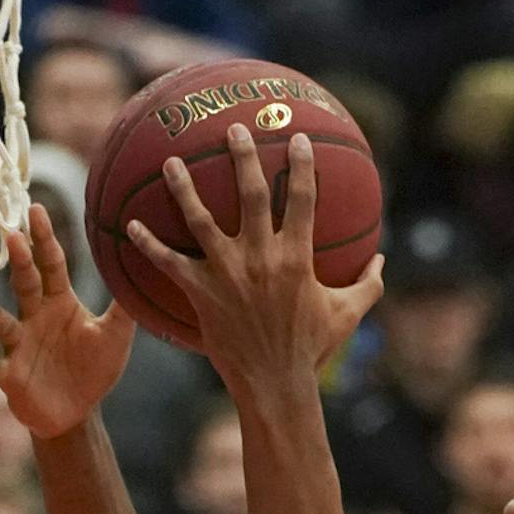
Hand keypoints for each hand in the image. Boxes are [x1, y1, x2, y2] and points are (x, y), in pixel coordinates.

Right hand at [0, 202, 136, 439]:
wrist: (76, 411)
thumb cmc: (93, 369)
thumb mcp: (116, 336)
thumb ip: (125, 307)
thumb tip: (144, 269)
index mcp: (60, 302)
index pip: (52, 263)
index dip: (44, 238)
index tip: (36, 209)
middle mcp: (34, 317)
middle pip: (25, 282)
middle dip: (19, 260)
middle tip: (12, 234)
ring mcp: (19, 344)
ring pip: (3, 322)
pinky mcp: (10, 374)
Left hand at [129, 127, 385, 393]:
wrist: (275, 384)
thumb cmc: (312, 349)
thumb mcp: (348, 315)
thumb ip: (368, 285)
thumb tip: (382, 260)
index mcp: (297, 257)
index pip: (302, 199)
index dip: (302, 165)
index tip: (298, 138)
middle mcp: (260, 257)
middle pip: (250, 194)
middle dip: (242, 157)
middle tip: (233, 130)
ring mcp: (227, 273)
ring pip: (200, 219)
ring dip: (183, 188)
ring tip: (170, 162)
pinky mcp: (201, 292)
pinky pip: (168, 262)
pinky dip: (148, 243)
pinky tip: (130, 223)